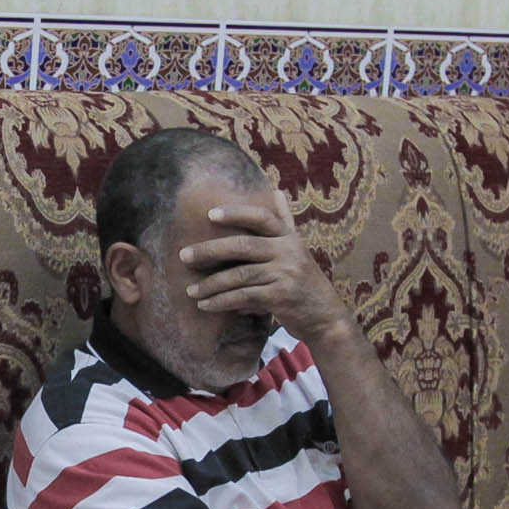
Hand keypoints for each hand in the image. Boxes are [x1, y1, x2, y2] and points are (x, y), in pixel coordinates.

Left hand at [177, 198, 352, 348]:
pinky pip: (244, 297)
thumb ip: (285, 222)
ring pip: (240, 275)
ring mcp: (286, 274)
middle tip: (183, 256)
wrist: (325, 317)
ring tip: (190, 290)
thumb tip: (277, 191)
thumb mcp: (298, 248)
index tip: (210, 214)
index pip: (262, 218)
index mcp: (289, 238)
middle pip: (243, 246)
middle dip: (209, 250)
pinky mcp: (281, 297)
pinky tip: (205, 305)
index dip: (236, 213)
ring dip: (211, 284)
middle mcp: (288, 252)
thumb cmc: (304, 281)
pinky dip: (222, 302)